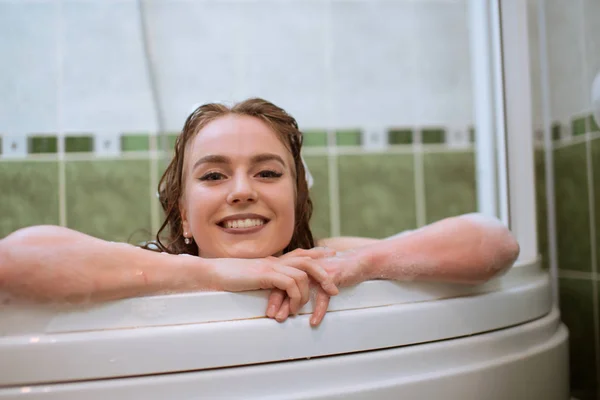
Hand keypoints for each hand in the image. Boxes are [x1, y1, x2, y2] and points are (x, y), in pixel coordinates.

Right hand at [210, 253, 338, 315]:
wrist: (212, 274)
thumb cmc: (228, 278)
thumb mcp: (251, 278)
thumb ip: (265, 280)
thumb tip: (273, 288)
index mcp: (273, 260)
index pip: (300, 253)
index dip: (317, 254)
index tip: (330, 256)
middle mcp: (274, 260)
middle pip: (307, 261)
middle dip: (324, 274)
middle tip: (334, 289)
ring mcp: (270, 266)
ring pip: (302, 274)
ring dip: (305, 294)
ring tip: (301, 309)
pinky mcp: (265, 275)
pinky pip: (290, 284)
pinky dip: (294, 297)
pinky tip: (290, 309)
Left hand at [268, 249, 367, 325]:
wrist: (358, 261)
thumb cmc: (336, 269)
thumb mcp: (316, 274)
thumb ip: (302, 280)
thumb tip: (286, 297)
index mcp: (301, 265)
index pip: (281, 279)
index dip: (273, 294)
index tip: (268, 309)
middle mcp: (307, 266)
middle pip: (287, 283)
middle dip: (278, 300)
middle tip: (272, 315)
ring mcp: (318, 270)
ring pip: (301, 288)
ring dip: (292, 304)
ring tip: (286, 318)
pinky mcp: (331, 275)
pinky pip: (322, 295)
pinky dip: (318, 309)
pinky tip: (314, 321)